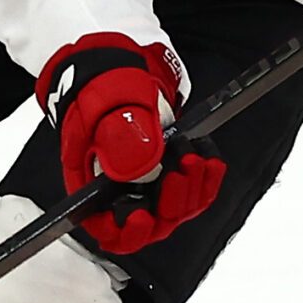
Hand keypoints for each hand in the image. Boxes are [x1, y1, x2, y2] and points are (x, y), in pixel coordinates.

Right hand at [39, 34, 225, 254]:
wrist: (120, 69)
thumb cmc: (102, 86)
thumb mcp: (107, 104)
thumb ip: (119, 134)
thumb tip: (136, 166)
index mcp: (92, 184)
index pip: (105, 229)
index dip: (125, 233)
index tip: (141, 217)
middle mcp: (120, 192)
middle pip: (150, 223)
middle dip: (171, 202)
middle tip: (181, 170)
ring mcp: (148, 184)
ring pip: (176, 209)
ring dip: (193, 189)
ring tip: (195, 156)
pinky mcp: (170, 172)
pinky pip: (193, 190)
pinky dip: (206, 179)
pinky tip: (210, 158)